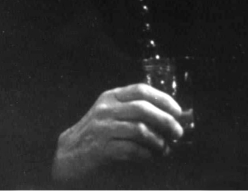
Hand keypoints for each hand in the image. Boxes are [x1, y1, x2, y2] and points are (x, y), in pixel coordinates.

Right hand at [51, 83, 183, 183]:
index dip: (162, 98)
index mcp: (111, 97)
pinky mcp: (101, 148)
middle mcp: (106, 108)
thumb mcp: (112, 115)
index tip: (178, 111)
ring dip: (157, 140)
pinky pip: (130, 149)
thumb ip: (135, 112)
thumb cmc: (97, 135)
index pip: (141, 90)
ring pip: (139, 129)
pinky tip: (150, 157)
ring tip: (165, 148)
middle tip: (178, 132)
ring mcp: (102, 128)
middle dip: (165, 120)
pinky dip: (145, 154)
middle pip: (142, 108)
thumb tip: (170, 117)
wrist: (69, 155)